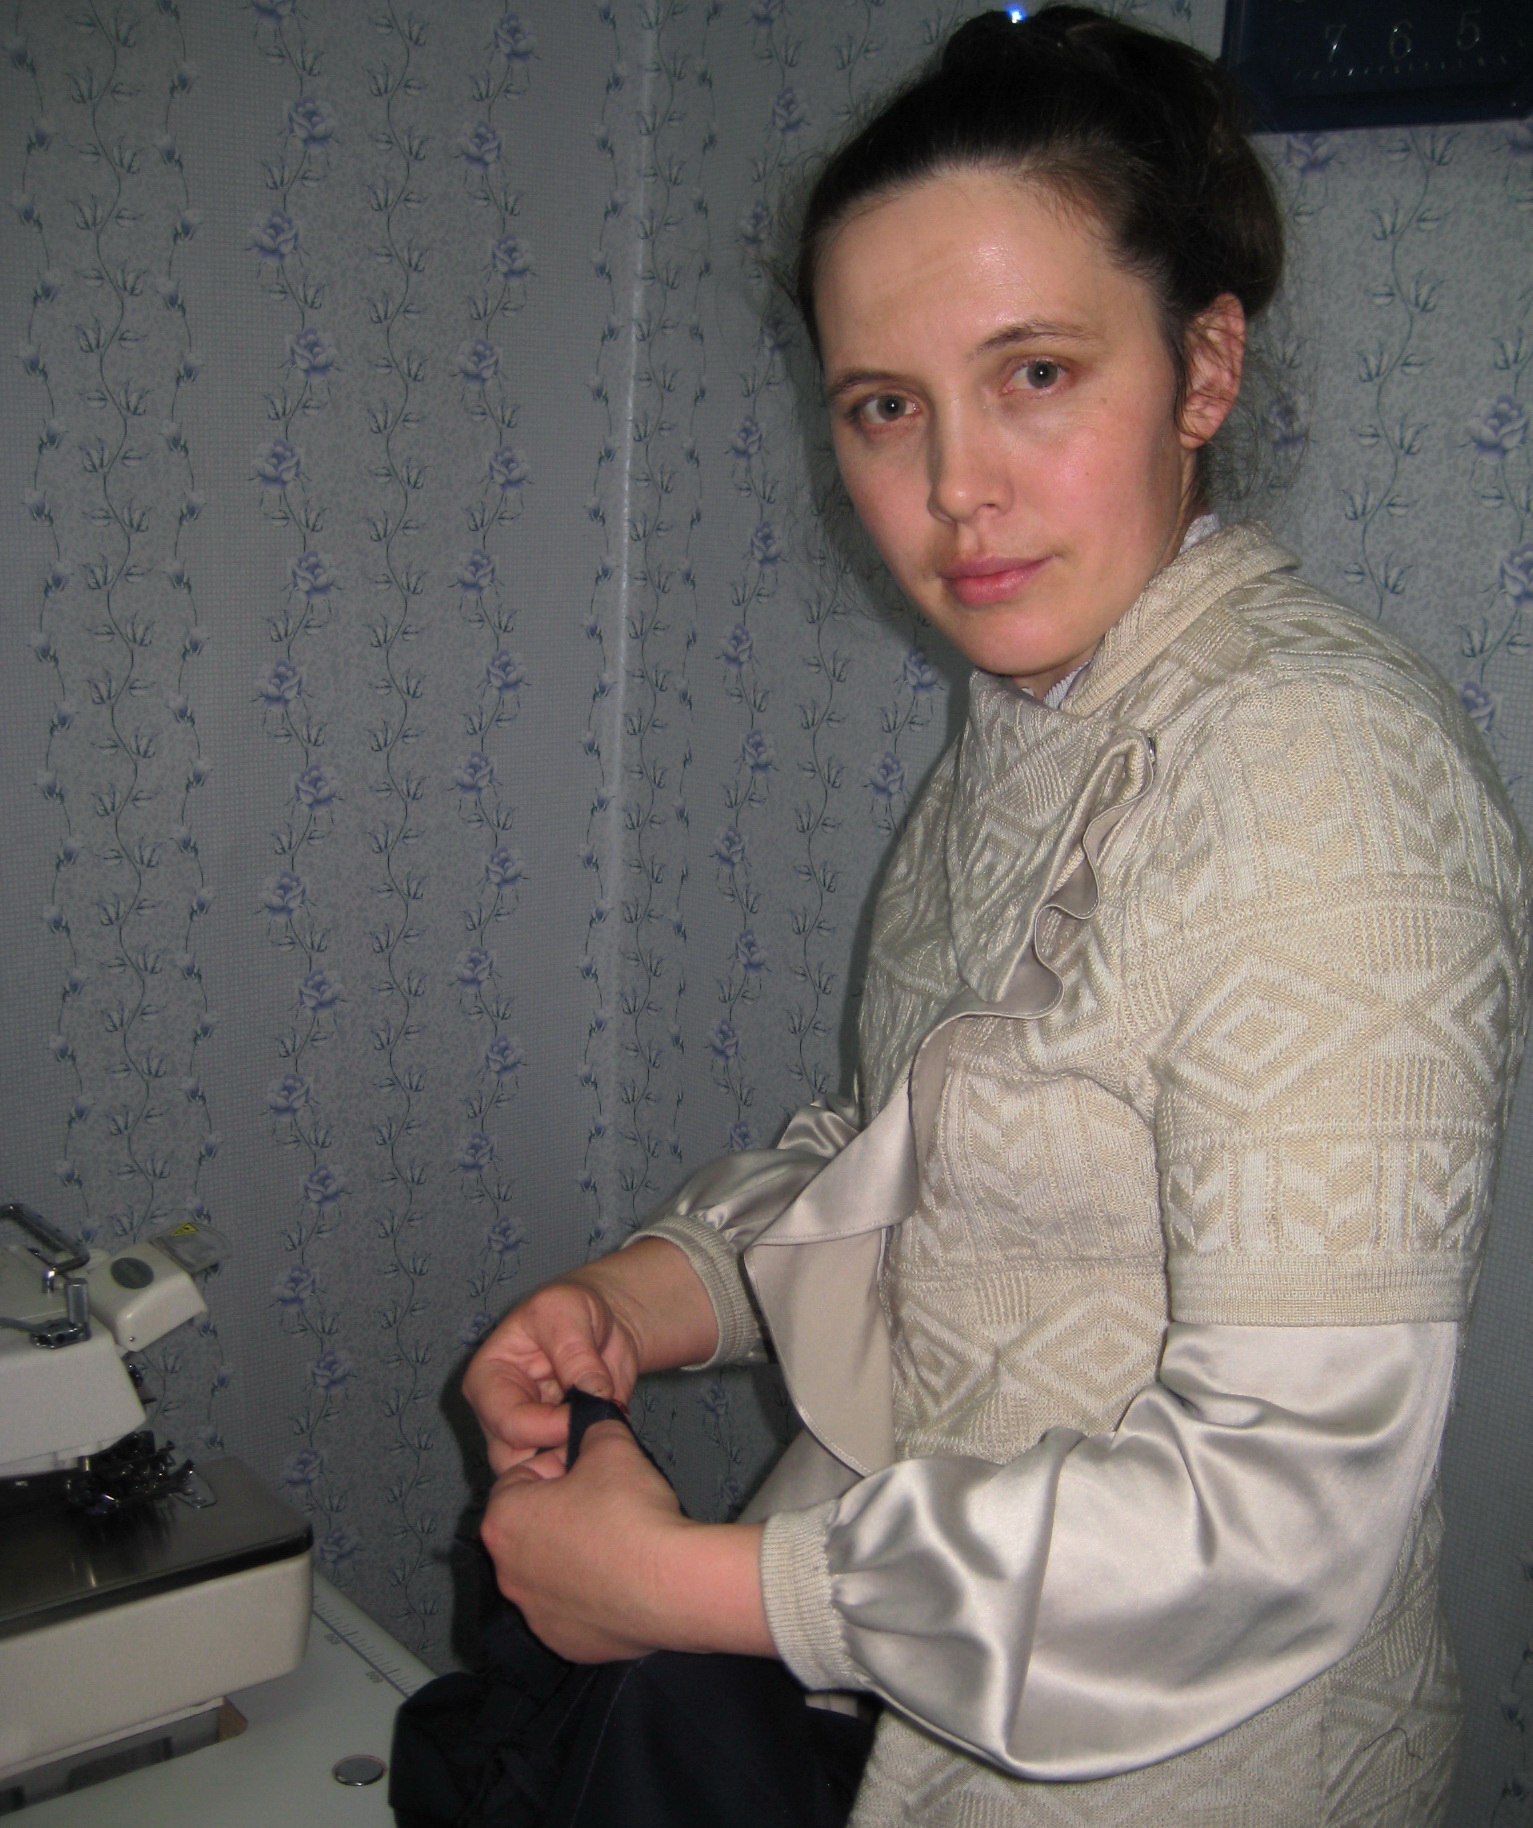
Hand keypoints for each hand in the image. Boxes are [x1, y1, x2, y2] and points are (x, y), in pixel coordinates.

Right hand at [463, 1239, 718, 1475]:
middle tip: (594, 1439)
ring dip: (572, 1464)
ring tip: (602, 1440)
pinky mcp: (556, 1449)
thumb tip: (593, 1396)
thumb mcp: (567, 1313)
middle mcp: (499, 1416)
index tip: (587, 1412)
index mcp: (488, 1379)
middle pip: (513, 1460)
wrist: (603, 1324)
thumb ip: (576, 1353)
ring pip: (537, 1475)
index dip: (549, 1425)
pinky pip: (566, 1472)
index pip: (508, 1421)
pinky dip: (588, 1464)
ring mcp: (528, 1437)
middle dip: (556, 1455)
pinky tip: (608, 1443)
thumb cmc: (570, 1309)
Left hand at [481, 1420, 773, 1662]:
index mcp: (504, 1521)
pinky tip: (624, 1580)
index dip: (557, 1466)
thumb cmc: (629, 1512)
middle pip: (532, 1527)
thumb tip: (591, 1427)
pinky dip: (591, 1594)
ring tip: (620, 1542)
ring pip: (550, 1571)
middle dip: (564, 1511)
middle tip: (608, 1502)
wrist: (672, 1585)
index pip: (520, 1477)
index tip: (590, 1470)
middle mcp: (508, 1573)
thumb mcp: (611, 1445)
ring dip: (576, 1554)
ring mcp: (535, 1615)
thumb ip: (591, 1428)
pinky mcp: (565, 1644)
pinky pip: (572, 1608)